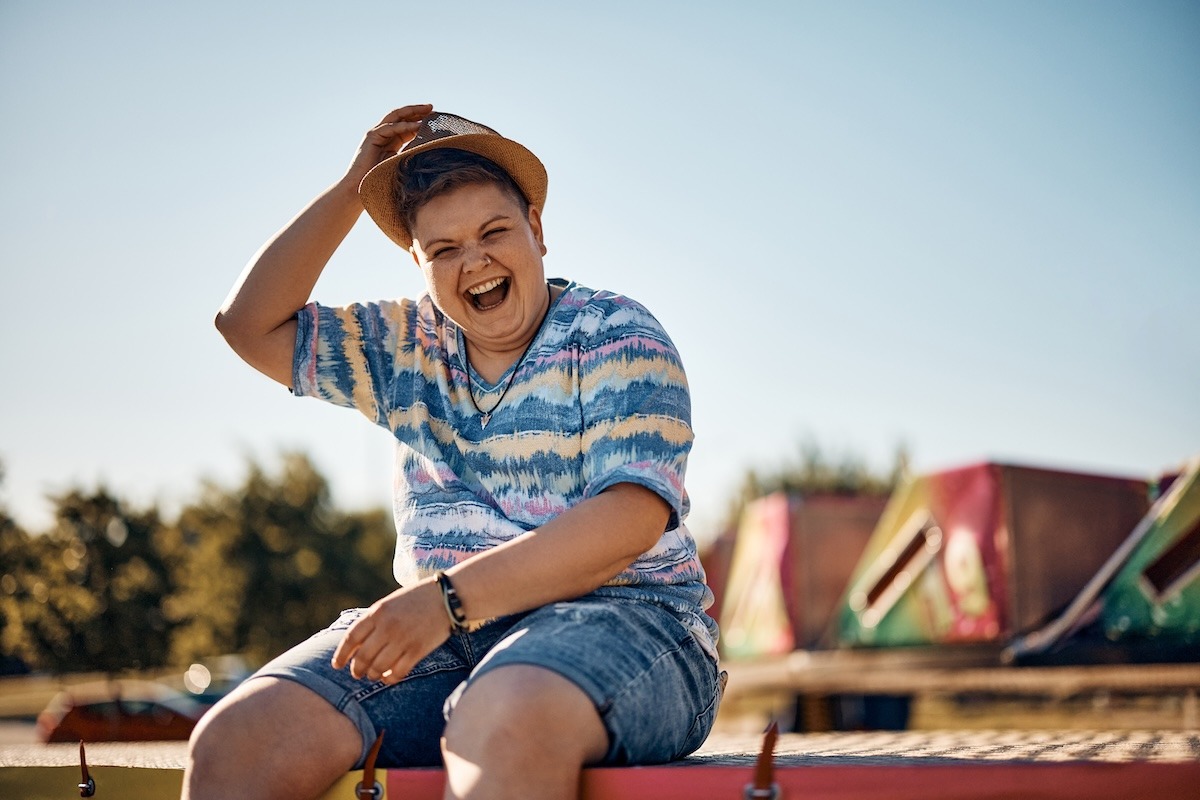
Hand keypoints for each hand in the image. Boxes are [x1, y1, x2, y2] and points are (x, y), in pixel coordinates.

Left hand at [331, 579, 450, 683]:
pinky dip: (389, 678)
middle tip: (356, 674)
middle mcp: (388, 626)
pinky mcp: (417, 650)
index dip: (341, 654)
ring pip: (378, 667)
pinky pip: (397, 672)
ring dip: (373, 675)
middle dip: (357, 669)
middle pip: (363, 657)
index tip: (337, 665)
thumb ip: (374, 621)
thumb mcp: (390, 603)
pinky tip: (388, 678)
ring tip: (373, 675)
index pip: (351, 638)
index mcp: (378, 612)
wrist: (448, 597)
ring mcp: (403, 639)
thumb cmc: (417, 600)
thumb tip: (355, 647)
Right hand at [344, 103, 433, 184]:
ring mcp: (376, 134)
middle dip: (417, 111)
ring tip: (427, 111)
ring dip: (412, 112)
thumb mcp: (402, 165)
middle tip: (432, 108)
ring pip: (396, 116)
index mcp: (391, 141)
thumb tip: (431, 152)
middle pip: (402, 117)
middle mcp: (383, 134)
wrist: (360, 188)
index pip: (407, 125)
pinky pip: (390, 127)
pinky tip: (418, 125)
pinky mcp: (371, 137)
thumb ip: (412, 155)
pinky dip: (405, 125)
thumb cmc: (381, 181)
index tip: (435, 118)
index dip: (420, 120)